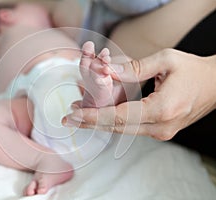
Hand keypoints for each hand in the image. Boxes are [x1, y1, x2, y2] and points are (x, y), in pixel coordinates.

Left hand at [63, 49, 215, 139]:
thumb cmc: (193, 70)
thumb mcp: (165, 60)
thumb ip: (133, 68)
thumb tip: (105, 70)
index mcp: (163, 109)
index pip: (119, 116)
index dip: (93, 116)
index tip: (72, 115)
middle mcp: (161, 127)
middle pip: (116, 128)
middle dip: (90, 123)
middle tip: (67, 119)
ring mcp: (161, 132)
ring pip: (122, 130)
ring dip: (99, 123)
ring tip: (78, 115)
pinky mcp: (160, 130)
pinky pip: (131, 128)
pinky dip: (112, 122)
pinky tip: (98, 115)